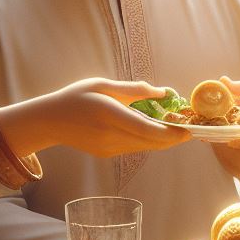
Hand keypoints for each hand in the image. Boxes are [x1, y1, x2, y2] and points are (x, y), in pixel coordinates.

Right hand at [0, 78, 190, 158]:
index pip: (146, 129)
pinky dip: (147, 140)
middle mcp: (110, 136)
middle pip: (150, 141)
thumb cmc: (76, 97)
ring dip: (162, 139)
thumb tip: (162, 92)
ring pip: (145, 146)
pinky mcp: (107, 154)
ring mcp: (108, 148)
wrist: (49, 121)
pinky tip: (154, 129)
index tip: (188, 130)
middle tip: (190, 127)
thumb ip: (134, 90)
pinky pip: (134, 147)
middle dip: (173, 136)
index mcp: (109, 115)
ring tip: (176, 125)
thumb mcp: (103, 85)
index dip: (170, 132)